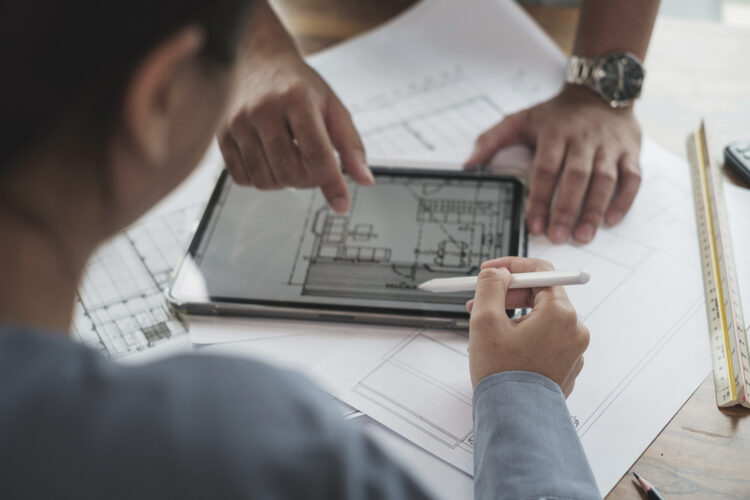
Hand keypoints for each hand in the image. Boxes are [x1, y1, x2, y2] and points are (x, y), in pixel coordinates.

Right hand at [218, 48, 371, 212]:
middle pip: (288, 171)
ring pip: (265, 180)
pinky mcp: (222, 135)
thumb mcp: (333, 107)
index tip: (342, 205)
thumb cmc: (299, 86)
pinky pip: (242, 179)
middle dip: (308, 181)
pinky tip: (272, 162)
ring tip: (293, 162)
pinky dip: (262, 180)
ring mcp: (238, 123)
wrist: (258, 60)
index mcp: (296, 99)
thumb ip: (351, 145)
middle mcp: (263, 110)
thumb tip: (364, 180)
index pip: (316, 152)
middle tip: (315, 169)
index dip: (331, 183)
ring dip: (285, 183)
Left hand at [465, 85, 641, 242]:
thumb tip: (469, 165)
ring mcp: (609, 146)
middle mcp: (584, 139)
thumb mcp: (521, 119)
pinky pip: (632, 177)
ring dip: (594, 210)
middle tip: (557, 236)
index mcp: (556, 133)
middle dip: (566, 209)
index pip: (546, 169)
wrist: (600, 90)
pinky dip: (624, 200)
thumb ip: (492, 140)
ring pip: (604, 180)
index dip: (540, 198)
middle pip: (576, 177)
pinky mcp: (631, 151)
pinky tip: (610, 220)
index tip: (533, 224)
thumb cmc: (558, 114)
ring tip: (582, 236)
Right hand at [466, 257, 588, 395]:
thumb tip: (498, 272)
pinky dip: (523, 338)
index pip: (540, 271)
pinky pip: (544, 340)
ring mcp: (573, 350)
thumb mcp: (484, 320)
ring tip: (486, 335)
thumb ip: (490, 286)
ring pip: (540, 319)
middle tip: (479, 303)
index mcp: (560, 314)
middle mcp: (574, 330)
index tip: (490, 271)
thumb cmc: (502, 376)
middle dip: (507, 296)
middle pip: (540, 295)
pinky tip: (501, 351)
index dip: (511, 267)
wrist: (516, 422)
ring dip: (512, 318)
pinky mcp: (566, 367)